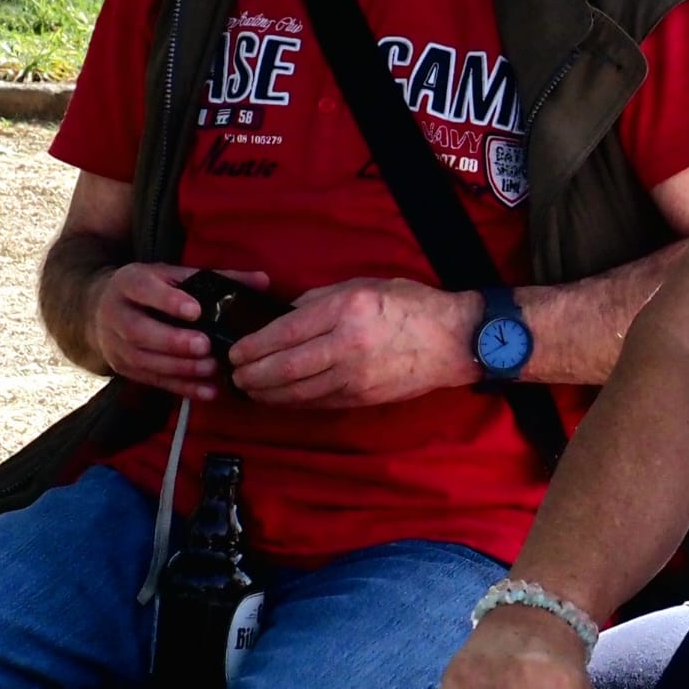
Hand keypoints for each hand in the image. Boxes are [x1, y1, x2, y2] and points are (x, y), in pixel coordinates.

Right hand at [89, 262, 272, 399]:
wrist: (102, 308)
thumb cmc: (151, 290)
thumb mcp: (175, 275)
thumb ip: (219, 278)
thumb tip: (263, 281)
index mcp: (129, 282)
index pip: (143, 289)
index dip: (167, 301)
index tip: (195, 311)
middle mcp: (116, 314)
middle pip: (139, 331)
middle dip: (173, 341)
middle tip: (205, 346)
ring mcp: (116, 345)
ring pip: (142, 360)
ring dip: (178, 368)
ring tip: (210, 370)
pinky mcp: (124, 369)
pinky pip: (152, 381)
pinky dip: (180, 388)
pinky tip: (207, 391)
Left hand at [227, 276, 480, 407]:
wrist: (454, 340)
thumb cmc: (411, 305)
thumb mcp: (363, 285)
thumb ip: (320, 300)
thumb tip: (283, 317)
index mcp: (346, 310)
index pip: (286, 333)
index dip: (254, 346)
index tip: (236, 351)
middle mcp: (347, 346)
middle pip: (285, 368)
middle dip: (252, 375)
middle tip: (234, 375)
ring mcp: (356, 377)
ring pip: (298, 392)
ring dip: (268, 394)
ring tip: (251, 389)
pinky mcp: (363, 398)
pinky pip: (319, 402)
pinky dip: (294, 401)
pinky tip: (281, 397)